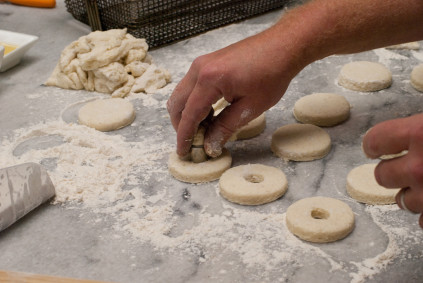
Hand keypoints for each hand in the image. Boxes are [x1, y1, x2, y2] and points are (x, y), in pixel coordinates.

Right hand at [167, 29, 302, 157]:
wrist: (281, 47)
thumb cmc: (271, 74)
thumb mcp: (250, 108)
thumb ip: (225, 128)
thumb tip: (209, 145)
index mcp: (209, 80)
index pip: (189, 114)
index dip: (184, 136)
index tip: (183, 152)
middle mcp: (199, 69)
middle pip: (177, 103)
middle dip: (180, 125)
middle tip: (192, 143)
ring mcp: (201, 63)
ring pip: (181, 94)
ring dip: (187, 114)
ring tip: (203, 130)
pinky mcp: (207, 62)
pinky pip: (191, 86)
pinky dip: (194, 102)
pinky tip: (209, 114)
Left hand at [362, 113, 422, 227]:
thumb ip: (419, 129)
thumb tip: (408, 131)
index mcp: (421, 133)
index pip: (375, 140)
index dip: (374, 145)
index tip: (376, 148)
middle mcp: (421, 167)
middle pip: (382, 175)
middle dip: (391, 172)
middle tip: (408, 167)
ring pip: (403, 201)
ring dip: (413, 193)